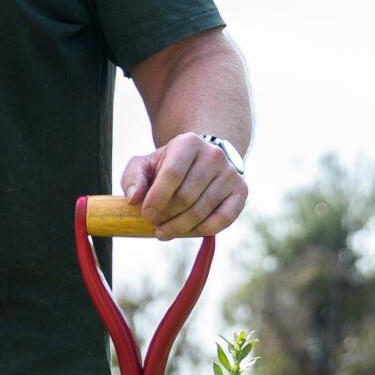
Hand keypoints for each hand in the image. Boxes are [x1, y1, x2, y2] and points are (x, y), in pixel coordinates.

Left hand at [122, 132, 248, 238]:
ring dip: (180, 227)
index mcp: (188, 143)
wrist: (204, 158)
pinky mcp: (241, 191)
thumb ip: (133, 178)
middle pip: (185, 197)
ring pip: (201, 210)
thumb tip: (133, 199)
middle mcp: (213, 155)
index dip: (156, 200)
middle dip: (166, 216)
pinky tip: (190, 231)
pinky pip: (224, 218)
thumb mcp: (146, 164)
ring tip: (165, 231)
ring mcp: (230, 173)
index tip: (146, 215)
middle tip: (155, 224)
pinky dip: (204, 230)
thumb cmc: (170, 165)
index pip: (171, 175)